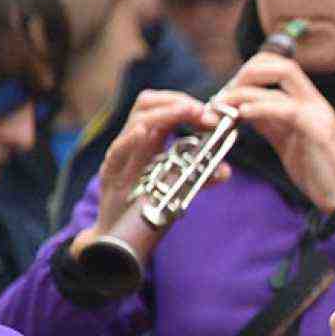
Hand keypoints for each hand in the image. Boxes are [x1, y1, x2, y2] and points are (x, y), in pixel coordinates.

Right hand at [69, 90, 227, 260]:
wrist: (117, 232)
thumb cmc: (147, 205)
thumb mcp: (179, 186)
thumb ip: (201, 176)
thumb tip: (225, 170)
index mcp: (149, 140)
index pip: (163, 106)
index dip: (186, 104)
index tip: (212, 115)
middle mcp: (133, 142)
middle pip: (146, 104)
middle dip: (176, 103)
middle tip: (203, 112)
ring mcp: (120, 156)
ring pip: (134, 122)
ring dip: (164, 114)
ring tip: (187, 112)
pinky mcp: (109, 175)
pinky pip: (116, 151)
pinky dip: (130, 140)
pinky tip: (144, 132)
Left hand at [213, 52, 334, 213]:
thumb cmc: (318, 174)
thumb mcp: (288, 142)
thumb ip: (269, 123)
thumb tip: (244, 108)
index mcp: (310, 103)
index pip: (281, 68)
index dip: (252, 71)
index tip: (231, 90)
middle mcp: (316, 102)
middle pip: (281, 64)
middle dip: (247, 72)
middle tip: (225, 94)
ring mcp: (318, 112)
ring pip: (282, 77)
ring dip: (245, 89)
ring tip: (224, 105)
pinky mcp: (316, 129)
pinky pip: (284, 107)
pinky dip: (259, 107)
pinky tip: (242, 115)